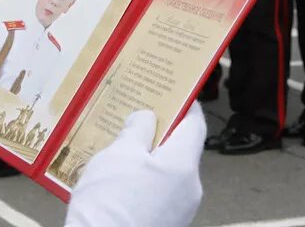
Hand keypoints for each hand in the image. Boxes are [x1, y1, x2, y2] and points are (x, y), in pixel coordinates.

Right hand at [66, 104, 204, 226]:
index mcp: (183, 164)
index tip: (170, 91)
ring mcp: (179, 211)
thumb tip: (146, 119)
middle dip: (158, 132)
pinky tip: (117, 180)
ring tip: (118, 149)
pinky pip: (158, 194)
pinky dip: (142, 182)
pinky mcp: (165, 225)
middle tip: (134, 116)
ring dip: (147, 159)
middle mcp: (190, 189)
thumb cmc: (110, 203)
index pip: (195, 124)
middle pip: (180, 149)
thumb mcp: (118, 155)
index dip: (184, 105)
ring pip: (167, 173)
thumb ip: (136, 131)